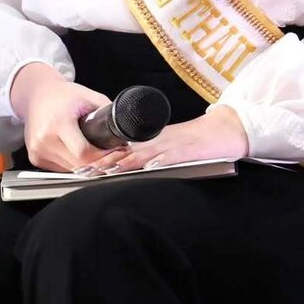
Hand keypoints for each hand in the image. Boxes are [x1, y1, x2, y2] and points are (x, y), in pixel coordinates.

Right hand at [10, 62, 126, 171]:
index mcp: (58, 122)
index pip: (83, 152)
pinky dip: (74, 164)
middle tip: (115, 155)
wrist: (36, 94)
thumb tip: (125, 129)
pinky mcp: (35, 158)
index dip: (103, 156)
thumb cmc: (63, 94)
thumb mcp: (89, 96)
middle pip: (78, 165)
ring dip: (88, 166)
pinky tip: (82, 155)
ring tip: (100, 154)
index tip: (117, 151)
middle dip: (100, 163)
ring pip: (71, 170)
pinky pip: (61, 169)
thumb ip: (107, 111)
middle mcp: (44, 139)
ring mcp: (37, 151)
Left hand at [80, 105, 248, 175]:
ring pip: (144, 153)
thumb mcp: (166, 147)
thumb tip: (122, 169)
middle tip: (83, 172)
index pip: (120, 149)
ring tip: (106, 171)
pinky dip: (158, 161)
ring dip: (124, 163)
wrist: (222, 131)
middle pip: (125, 152)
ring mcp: (171, 145)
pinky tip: (148, 167)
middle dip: (103, 163)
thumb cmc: (193, 143)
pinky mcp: (186, 150)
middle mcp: (156, 141)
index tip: (81, 167)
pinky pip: (170, 155)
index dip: (100, 158)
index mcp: (150, 141)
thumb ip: (147, 156)